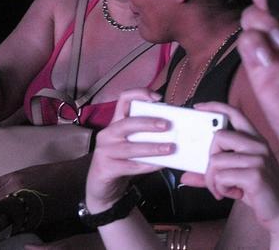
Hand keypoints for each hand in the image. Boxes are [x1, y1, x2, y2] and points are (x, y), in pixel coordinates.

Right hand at [85, 89, 170, 211]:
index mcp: (117, 122)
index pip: (124, 99)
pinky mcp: (105, 169)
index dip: (140, 94)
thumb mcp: (132, 140)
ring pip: (130, 148)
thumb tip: (175, 124)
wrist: (103, 184)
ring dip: (152, 147)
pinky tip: (161, 164)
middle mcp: (108, 134)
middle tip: (167, 125)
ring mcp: (104, 151)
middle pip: (127, 123)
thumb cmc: (124, 158)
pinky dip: (147, 165)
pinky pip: (130, 166)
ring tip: (170, 148)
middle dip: (148, 123)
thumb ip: (147, 131)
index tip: (158, 98)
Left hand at [181, 103, 278, 238]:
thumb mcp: (236, 178)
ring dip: (213, 180)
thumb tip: (186, 174)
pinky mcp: (255, 175)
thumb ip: (211, 174)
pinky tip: (232, 194)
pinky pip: (222, 176)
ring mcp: (259, 159)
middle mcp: (259, 145)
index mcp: (255, 141)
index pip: (236, 114)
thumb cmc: (260, 192)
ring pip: (217, 160)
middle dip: (208, 160)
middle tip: (214, 178)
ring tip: (224, 190)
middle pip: (219, 137)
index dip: (216, 107)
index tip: (199, 107)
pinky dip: (220, 188)